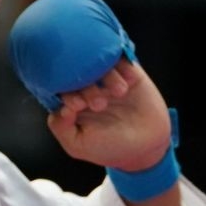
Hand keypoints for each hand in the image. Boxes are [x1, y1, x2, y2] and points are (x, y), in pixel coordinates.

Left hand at [45, 60, 172, 171]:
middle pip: (79, 72)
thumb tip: (59, 105)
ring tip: (119, 93)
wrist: (145, 147)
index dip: (66, 93)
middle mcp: (88, 86)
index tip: (77, 106)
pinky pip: (123, 58)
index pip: (59, 86)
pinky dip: (125, 67)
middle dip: (87, 86)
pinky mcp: (129, 73)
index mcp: (72, 100)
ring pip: (101, 63)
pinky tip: (129, 82)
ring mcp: (108, 79)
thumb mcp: (78, 145)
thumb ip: (60, 127)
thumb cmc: (108, 147)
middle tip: (99, 104)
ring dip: (108, 76)